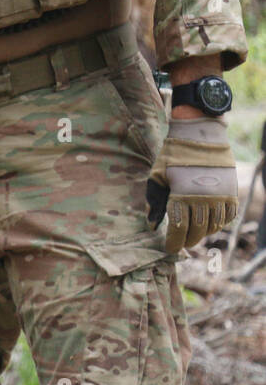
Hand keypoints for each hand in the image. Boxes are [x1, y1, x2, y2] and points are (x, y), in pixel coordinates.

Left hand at [147, 117, 237, 253]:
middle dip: (187, 240)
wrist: (201, 136)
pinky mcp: (232, 193)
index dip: (173, 242)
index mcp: (181, 195)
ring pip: (212, 226)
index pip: (178, 228)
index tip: (169, 249)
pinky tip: (209, 223)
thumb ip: (155, 202)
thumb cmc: (174, 155)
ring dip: (202, 233)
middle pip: (196, 231)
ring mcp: (220, 197)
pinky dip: (218, 224)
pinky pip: (227, 217)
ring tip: (193, 234)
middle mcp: (203, 199)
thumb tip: (152, 226)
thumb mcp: (157, 176)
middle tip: (180, 243)